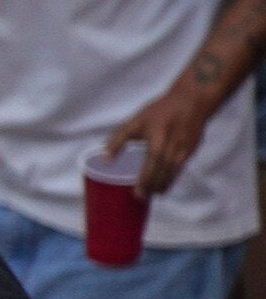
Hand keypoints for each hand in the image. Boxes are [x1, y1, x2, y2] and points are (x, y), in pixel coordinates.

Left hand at [110, 75, 225, 197]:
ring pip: (174, 172)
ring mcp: (185, 149)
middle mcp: (173, 147)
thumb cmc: (160, 111)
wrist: (192, 100)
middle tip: (142, 198)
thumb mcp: (136, 121)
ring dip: (165, 185)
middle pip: (163, 172)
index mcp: (158, 140)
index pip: (151, 165)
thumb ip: (118, 139)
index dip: (145, 180)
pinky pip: (181, 168)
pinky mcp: (192, 149)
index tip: (137, 192)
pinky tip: (166, 183)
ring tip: (155, 194)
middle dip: (153, 186)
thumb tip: (105, 160)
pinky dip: (173, 177)